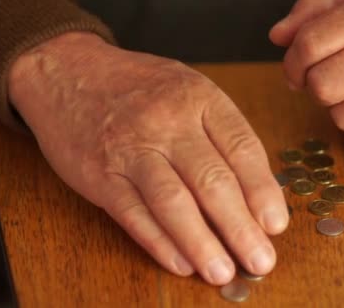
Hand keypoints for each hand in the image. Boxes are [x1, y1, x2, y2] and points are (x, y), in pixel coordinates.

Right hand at [7, 32, 288, 284]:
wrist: (67, 71)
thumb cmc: (137, 85)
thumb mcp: (186, 89)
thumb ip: (219, 132)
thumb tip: (255, 190)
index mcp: (198, 98)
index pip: (242, 149)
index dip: (263, 192)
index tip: (276, 225)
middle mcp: (167, 121)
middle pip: (212, 182)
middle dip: (241, 228)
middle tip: (260, 261)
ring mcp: (130, 148)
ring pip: (174, 203)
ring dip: (202, 244)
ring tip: (224, 272)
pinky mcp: (100, 174)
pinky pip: (134, 214)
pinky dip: (160, 243)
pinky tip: (181, 263)